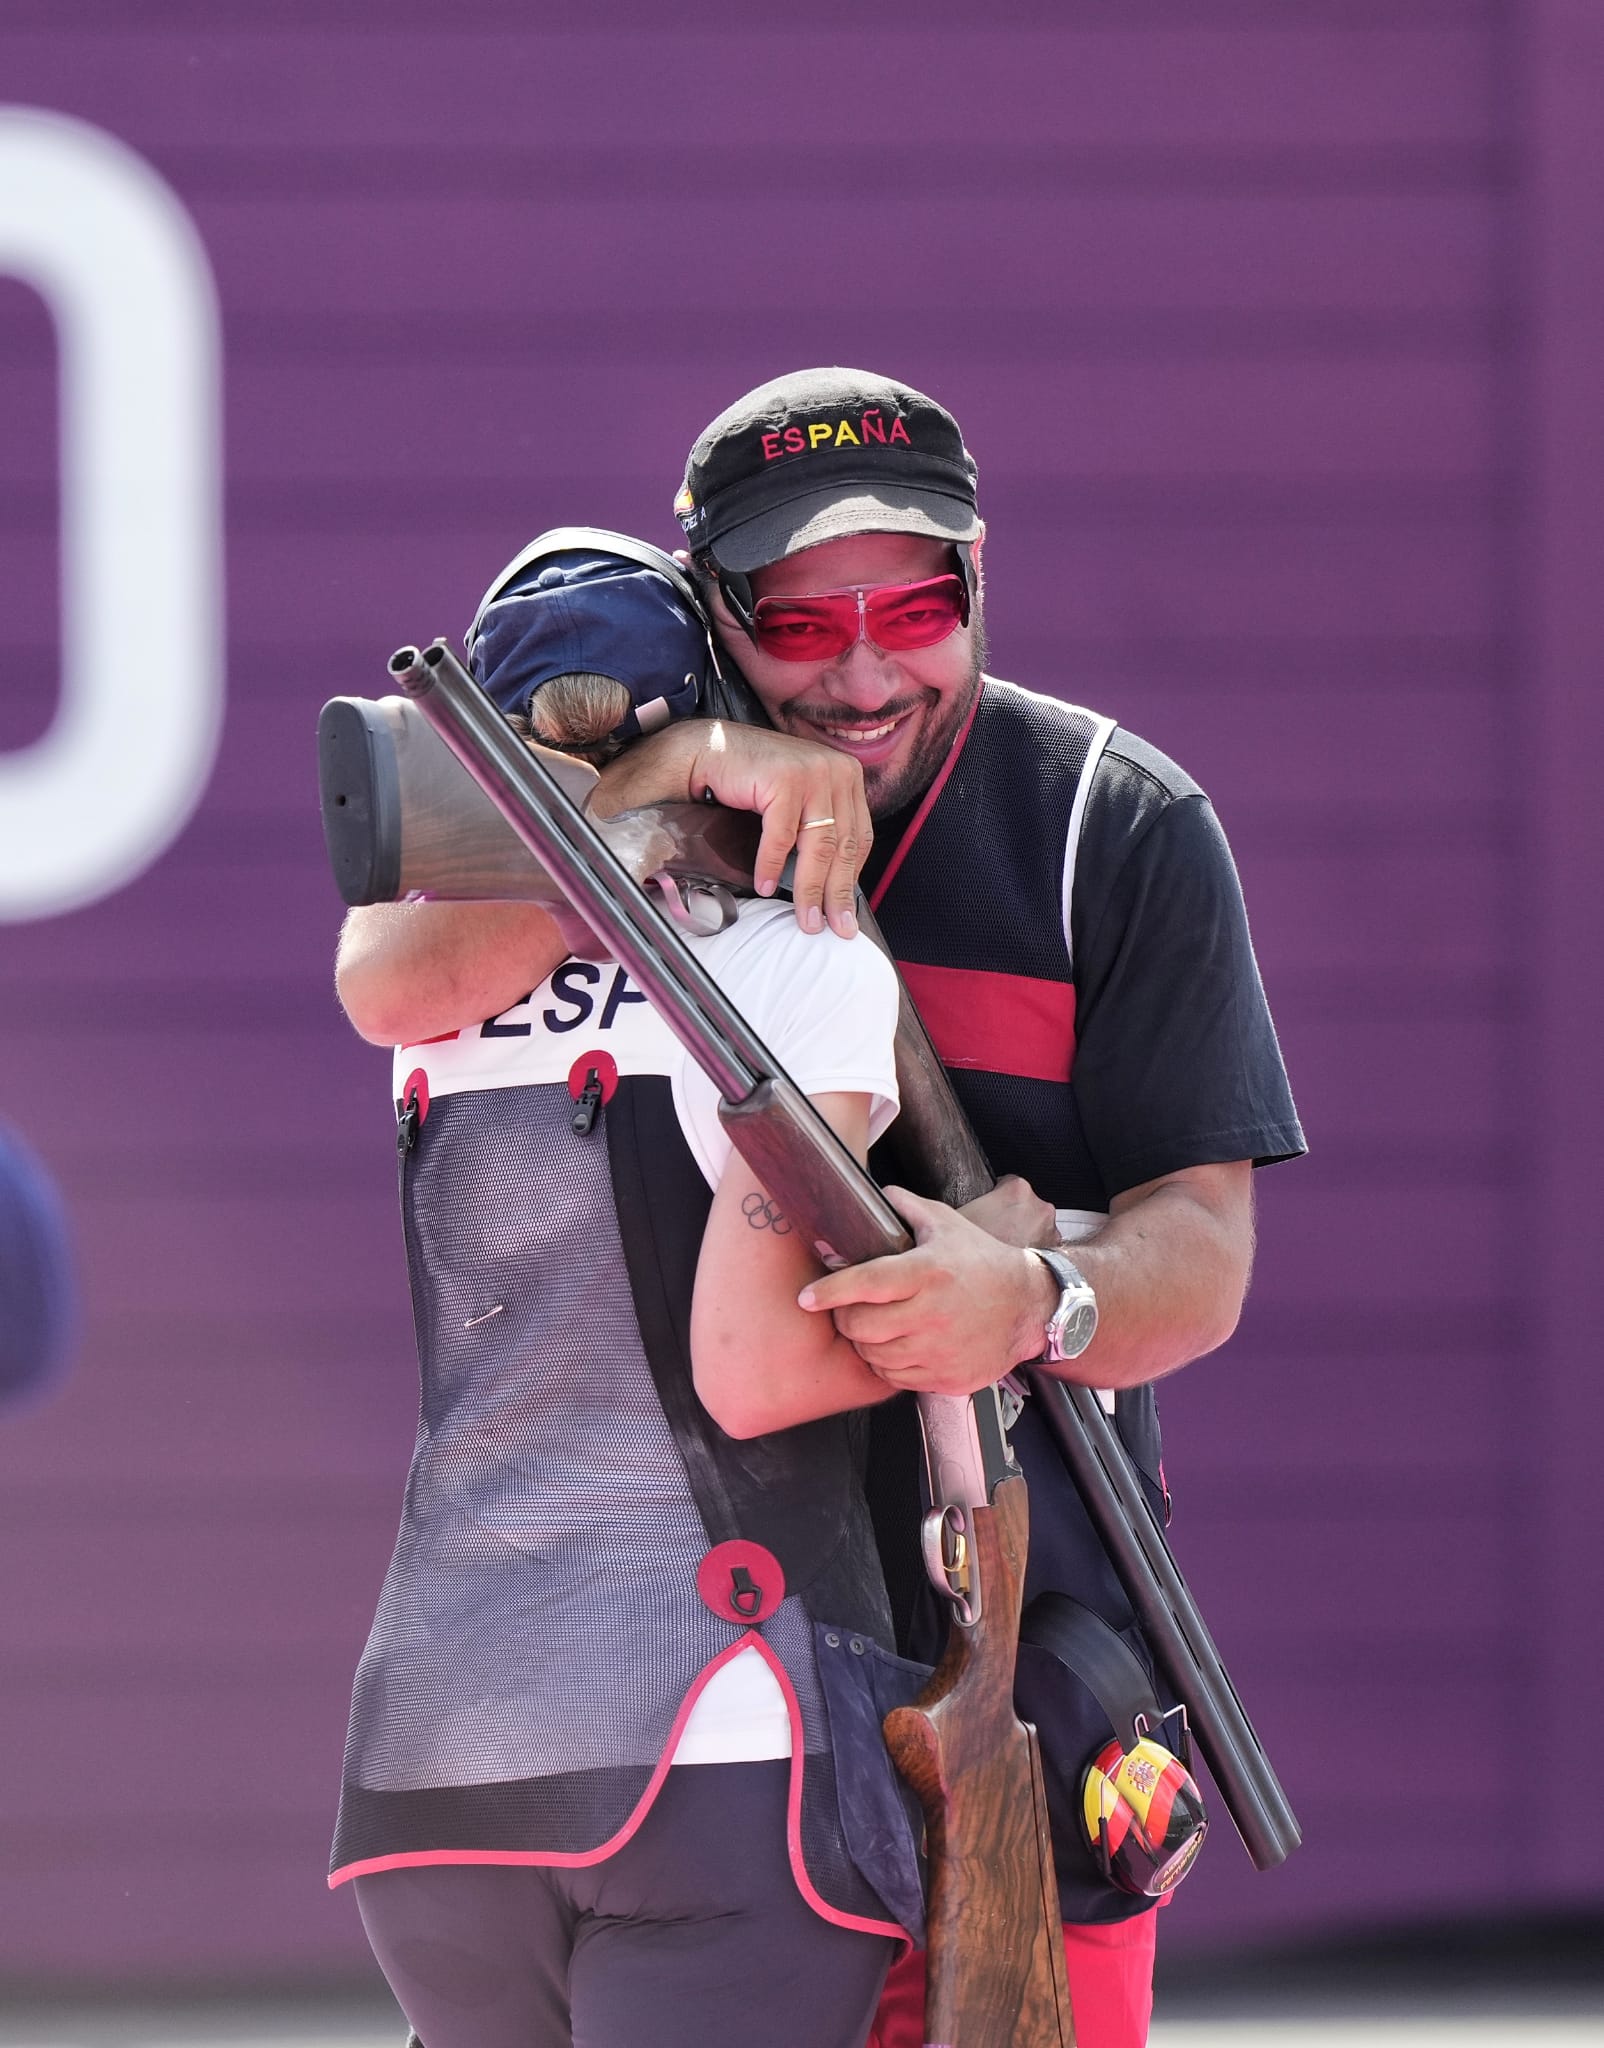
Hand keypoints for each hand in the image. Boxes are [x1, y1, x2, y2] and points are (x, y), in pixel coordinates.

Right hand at [688, 723, 872, 937]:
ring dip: (809, 889)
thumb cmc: (753, 780)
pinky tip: (763, 886)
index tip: (846, 912)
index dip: (852, 879)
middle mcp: (837, 771)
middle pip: (842, 845)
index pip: (859, 837)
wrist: (710, 751)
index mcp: (848, 776)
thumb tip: (831, 886)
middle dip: (836, 894)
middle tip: (834, 927)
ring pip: (818, 845)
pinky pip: (782, 836)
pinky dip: (771, 865)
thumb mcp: (799, 802)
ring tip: (805, 918)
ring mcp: (813, 772)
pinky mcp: (785, 778)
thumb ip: (819, 829)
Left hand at [796, 1187, 1056, 1394]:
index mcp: (928, 1272)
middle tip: (845, 1310)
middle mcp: (932, 1313)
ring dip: (864, 1343)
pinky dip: (886, 1365)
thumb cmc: (984, 1262)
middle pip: (862, 1326)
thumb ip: (908, 1207)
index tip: (806, 1298)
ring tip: (870, 1328)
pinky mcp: (946, 1376)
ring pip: (875, 1356)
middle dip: (844, 1318)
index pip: (866, 1283)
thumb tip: (877, 1192)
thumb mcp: (948, 1224)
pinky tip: (893, 1347)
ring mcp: (939, 1349)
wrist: (1030, 1305)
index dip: (830, 1291)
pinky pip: (897, 1378)